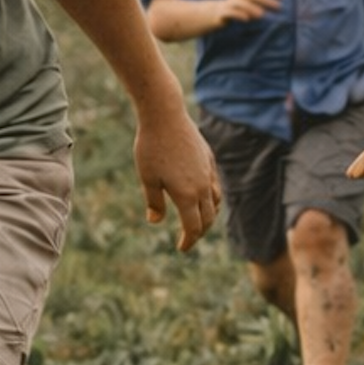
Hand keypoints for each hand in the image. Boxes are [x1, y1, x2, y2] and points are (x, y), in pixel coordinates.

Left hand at [135, 112, 219, 251]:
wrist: (165, 116)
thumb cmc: (150, 147)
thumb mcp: (147, 178)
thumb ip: (154, 202)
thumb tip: (155, 221)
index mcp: (186, 195)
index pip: (193, 227)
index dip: (188, 240)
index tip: (181, 248)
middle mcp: (202, 186)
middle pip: (207, 218)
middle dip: (199, 232)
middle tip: (189, 239)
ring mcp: (208, 171)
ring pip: (215, 201)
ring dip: (209, 215)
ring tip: (199, 221)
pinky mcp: (209, 159)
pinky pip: (215, 184)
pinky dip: (212, 197)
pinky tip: (204, 196)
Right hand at [218, 0, 284, 25]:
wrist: (221, 11)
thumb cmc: (244, 0)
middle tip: (278, 7)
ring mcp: (230, 2)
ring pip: (239, 2)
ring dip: (250, 7)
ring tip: (262, 15)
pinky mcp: (224, 12)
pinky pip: (230, 11)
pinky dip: (238, 14)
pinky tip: (247, 19)